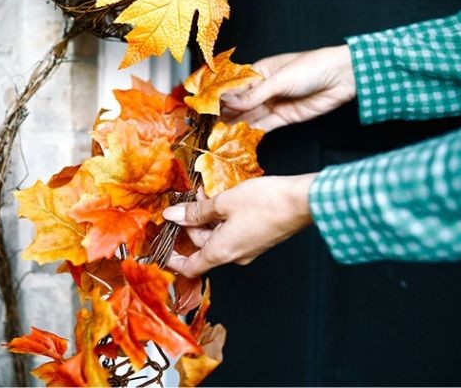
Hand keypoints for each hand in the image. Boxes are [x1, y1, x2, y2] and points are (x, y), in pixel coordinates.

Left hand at [164, 177, 314, 275]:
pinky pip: (231, 232)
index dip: (173, 259)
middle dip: (191, 224)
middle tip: (184, 200)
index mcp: (222, 252)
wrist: (299, 203)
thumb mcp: (224, 202)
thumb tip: (173, 215)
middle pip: (202, 246)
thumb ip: (196, 211)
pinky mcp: (257, 239)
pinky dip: (221, 217)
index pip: (190, 267)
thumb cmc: (263, 203)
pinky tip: (221, 197)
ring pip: (217, 236)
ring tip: (204, 192)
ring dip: (207, 217)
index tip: (162, 246)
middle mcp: (234, 256)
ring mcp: (247, 249)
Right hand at [220, 45, 355, 129]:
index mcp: (261, 70)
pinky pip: (265, 125)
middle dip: (227, 112)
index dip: (222, 95)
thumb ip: (254, 94)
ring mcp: (275, 103)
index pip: (236, 84)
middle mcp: (265, 87)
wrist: (340, 78)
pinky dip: (253, 131)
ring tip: (220, 134)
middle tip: (209, 125)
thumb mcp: (279, 79)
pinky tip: (240, 137)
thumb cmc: (310, 67)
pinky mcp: (285, 117)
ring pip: (251, 115)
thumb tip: (229, 103)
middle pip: (242, 102)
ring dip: (237, 124)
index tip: (206, 106)